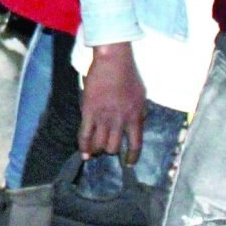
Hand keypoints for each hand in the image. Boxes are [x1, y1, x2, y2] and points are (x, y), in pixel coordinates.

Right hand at [79, 44, 149, 161]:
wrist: (113, 62)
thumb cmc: (129, 75)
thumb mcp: (142, 96)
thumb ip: (139, 113)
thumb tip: (138, 123)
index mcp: (136, 117)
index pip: (135, 145)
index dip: (132, 157)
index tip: (128, 163)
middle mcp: (120, 121)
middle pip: (113, 147)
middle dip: (110, 150)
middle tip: (106, 148)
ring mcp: (103, 117)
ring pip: (99, 144)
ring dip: (97, 150)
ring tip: (95, 150)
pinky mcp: (88, 112)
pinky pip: (85, 134)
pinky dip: (83, 146)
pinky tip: (83, 152)